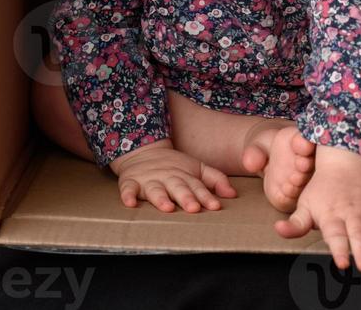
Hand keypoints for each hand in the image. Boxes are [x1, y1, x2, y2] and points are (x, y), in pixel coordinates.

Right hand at [109, 137, 237, 212]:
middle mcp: (168, 178)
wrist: (144, 152)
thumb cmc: (175, 167)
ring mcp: (149, 180)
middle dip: (186, 198)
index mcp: (185, 176)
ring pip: (156, 190)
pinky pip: (127, 189)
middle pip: (178, 188)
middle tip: (194, 208)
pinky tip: (130, 203)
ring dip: (161, 198)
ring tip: (167, 207)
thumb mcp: (197, 168)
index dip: (206, 196)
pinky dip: (128, 196)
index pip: (198, 187)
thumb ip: (215, 180)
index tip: (215, 206)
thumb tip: (233, 194)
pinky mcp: (131, 182)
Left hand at [273, 145, 360, 272]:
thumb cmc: (321, 190)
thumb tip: (277, 230)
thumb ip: (295, 224)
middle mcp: (350, 213)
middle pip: (357, 233)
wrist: (343, 160)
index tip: (341, 263)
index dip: (338, 249)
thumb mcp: (305, 205)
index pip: (335, 236)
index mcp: (331, 216)